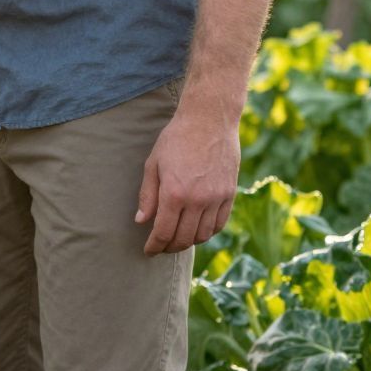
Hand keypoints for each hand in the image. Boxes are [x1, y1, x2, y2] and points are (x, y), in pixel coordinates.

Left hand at [135, 102, 240, 255]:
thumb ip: (147, 196)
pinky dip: (208, 232)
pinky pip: (219, 223)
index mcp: (174, 194)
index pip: (163, 233)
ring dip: (189, 242)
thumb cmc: (176, 139)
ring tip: (178, 239)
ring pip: (203, 235)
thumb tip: (141, 221)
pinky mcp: (230, 193)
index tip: (148, 251)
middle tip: (161, 247)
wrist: (209, 120)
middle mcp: (197, 200)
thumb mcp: (153, 164)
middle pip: (183, 239)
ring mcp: (216, 198)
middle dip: (169, 247)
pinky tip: (198, 230)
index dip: (154, 247)